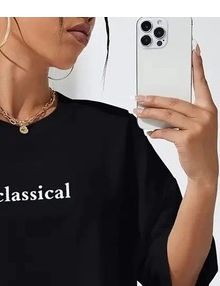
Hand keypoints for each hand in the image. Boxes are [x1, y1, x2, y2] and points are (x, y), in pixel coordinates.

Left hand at [132, 43, 218, 186]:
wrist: (205, 170)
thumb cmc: (200, 148)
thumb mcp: (197, 128)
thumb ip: (183, 117)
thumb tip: (159, 111)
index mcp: (208, 109)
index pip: (202, 84)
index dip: (197, 67)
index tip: (194, 52)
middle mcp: (204, 115)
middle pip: (174, 101)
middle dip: (154, 99)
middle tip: (139, 97)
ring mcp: (197, 127)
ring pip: (167, 115)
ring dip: (149, 113)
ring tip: (138, 112)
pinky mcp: (187, 139)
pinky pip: (166, 132)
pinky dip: (156, 132)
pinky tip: (151, 132)